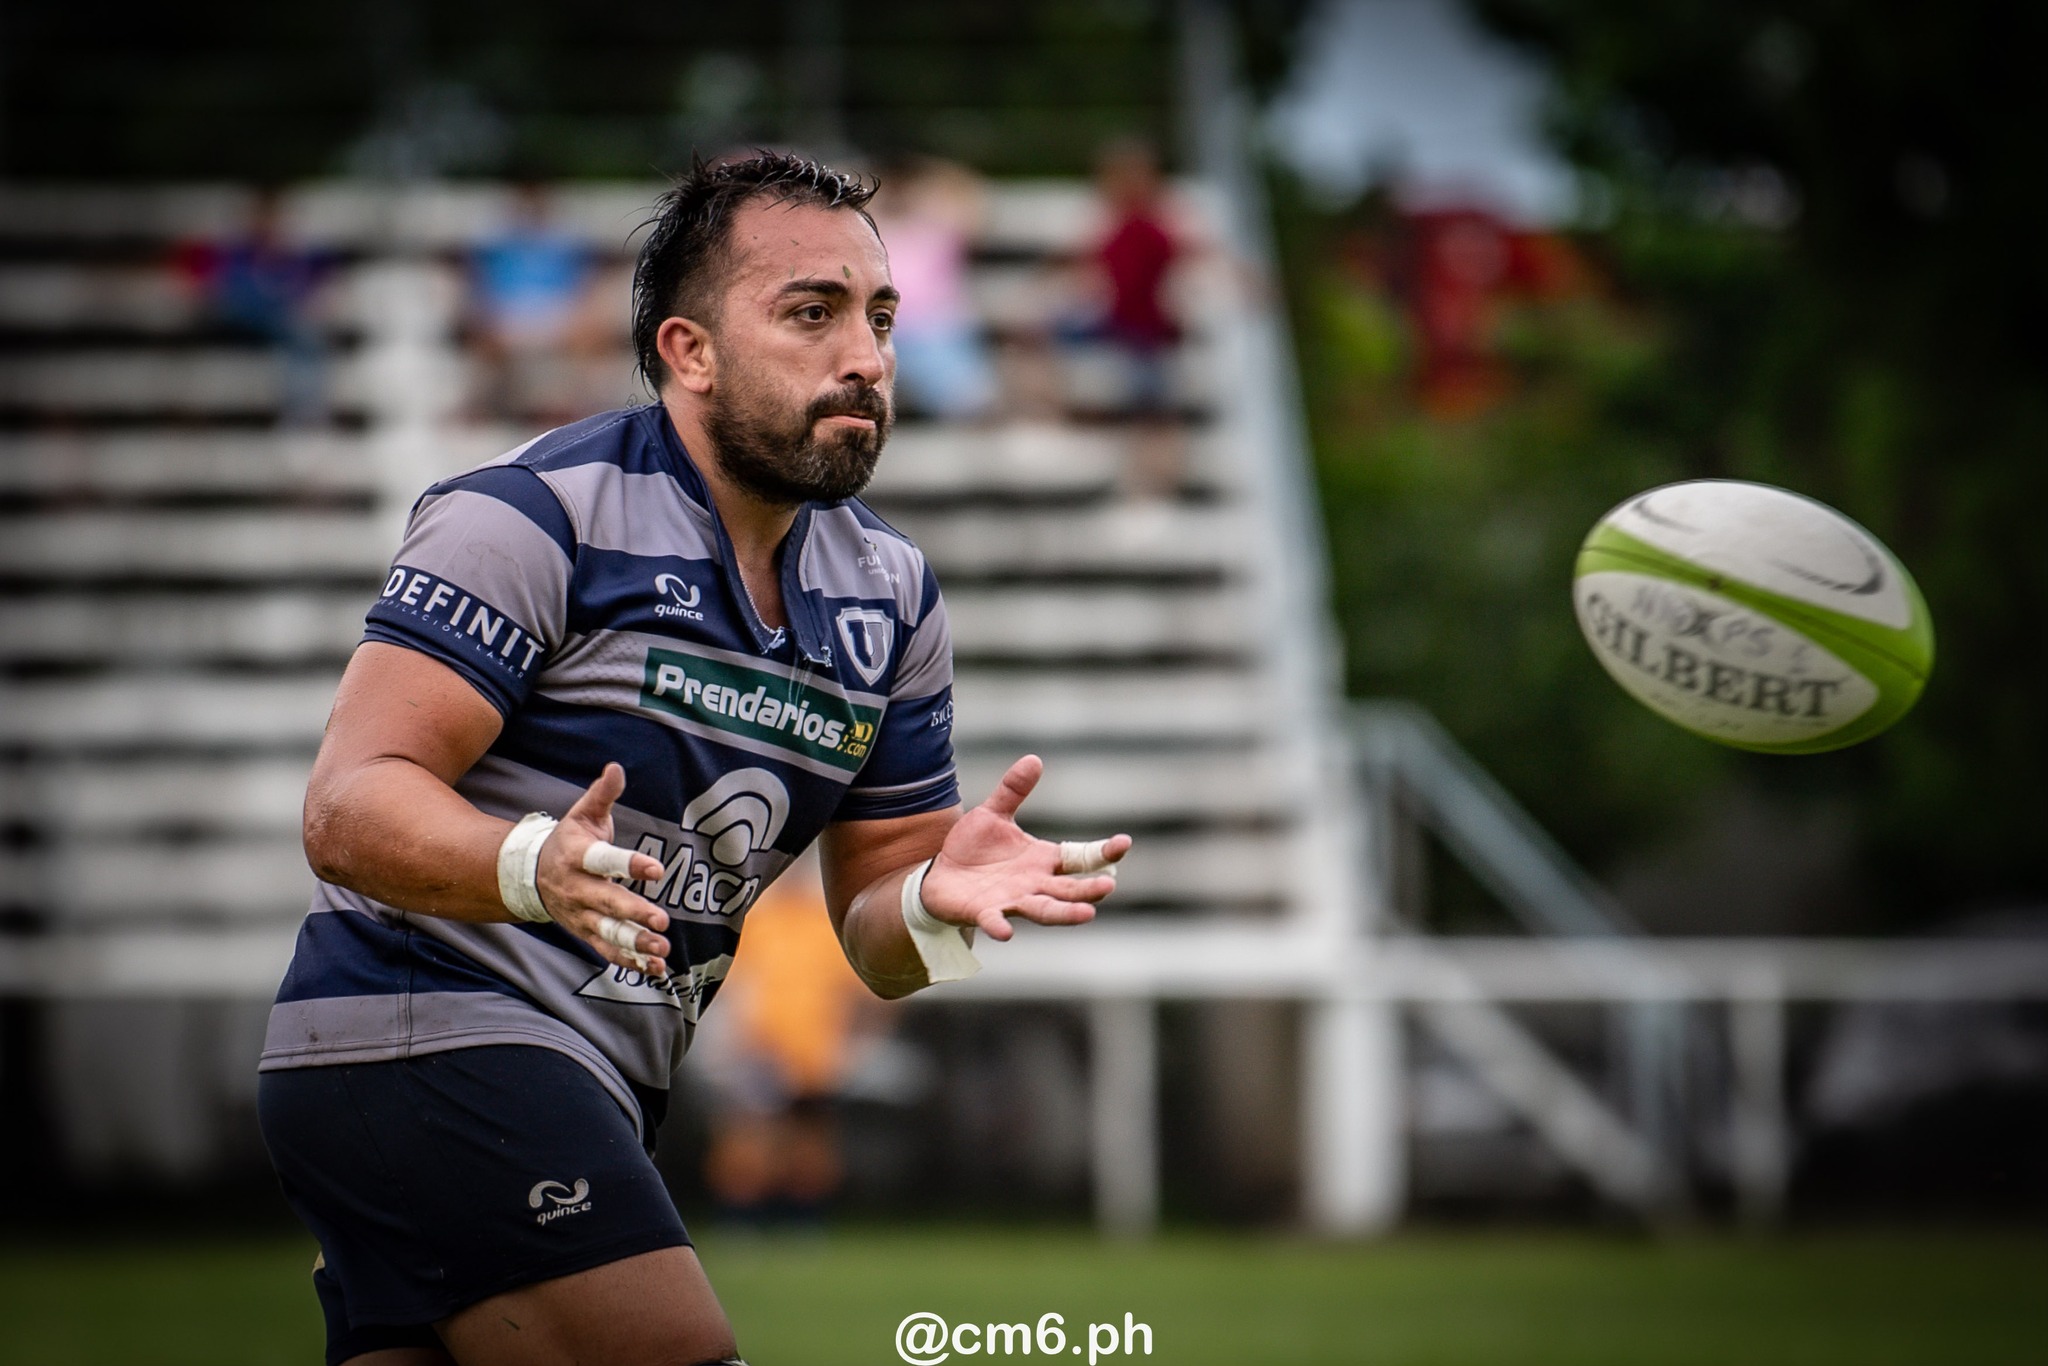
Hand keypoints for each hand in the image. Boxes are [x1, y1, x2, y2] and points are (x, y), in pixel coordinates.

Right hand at [533, 762, 672, 974]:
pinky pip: (607, 951)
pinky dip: (630, 962)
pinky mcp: (586, 933)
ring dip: (635, 944)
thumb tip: (616, 768)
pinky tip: (656, 969)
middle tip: (663, 921)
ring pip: (607, 933)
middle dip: (634, 912)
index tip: (656, 868)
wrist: (528, 876)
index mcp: (577, 856)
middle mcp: (577, 889)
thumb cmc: (568, 840)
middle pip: (606, 902)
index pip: (603, 860)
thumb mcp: (581, 814)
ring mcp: (580, 915)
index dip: (629, 863)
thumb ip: (602, 794)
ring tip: (662, 949)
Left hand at [918, 754, 1130, 941]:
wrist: (940, 876)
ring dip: (1065, 913)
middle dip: (1089, 889)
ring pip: (1045, 910)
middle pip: (1070, 890)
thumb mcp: (993, 814)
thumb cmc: (973, 848)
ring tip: (1087, 914)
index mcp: (1043, 860)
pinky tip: (1006, 932)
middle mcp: (1034, 884)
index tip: (1124, 842)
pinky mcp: (984, 912)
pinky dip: (1000, 927)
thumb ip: (1013, 790)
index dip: (1104, 852)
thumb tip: (1034, 759)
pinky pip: (995, 921)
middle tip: (1109, 885)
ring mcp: (1012, 900)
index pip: (1082, 858)